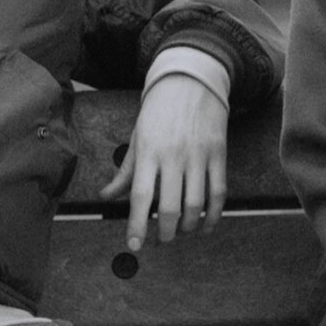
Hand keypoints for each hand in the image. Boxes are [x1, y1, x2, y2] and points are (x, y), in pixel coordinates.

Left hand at [97, 73, 227, 250]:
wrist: (191, 80)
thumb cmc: (159, 111)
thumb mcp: (137, 137)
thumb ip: (125, 171)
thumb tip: (106, 196)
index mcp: (149, 151)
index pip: (140, 195)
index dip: (137, 224)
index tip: (134, 245)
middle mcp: (174, 155)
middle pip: (171, 206)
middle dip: (165, 232)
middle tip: (161, 240)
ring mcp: (199, 155)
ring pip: (196, 204)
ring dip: (188, 227)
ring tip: (181, 232)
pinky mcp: (219, 154)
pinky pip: (219, 193)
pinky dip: (213, 215)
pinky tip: (205, 224)